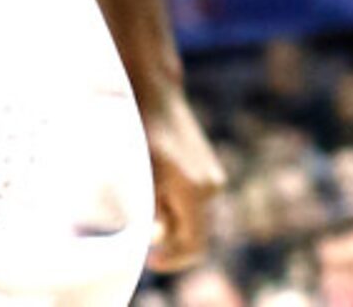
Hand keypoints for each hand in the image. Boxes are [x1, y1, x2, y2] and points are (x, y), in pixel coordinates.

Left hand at [142, 86, 225, 272]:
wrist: (154, 91)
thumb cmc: (139, 130)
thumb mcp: (140, 172)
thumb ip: (152, 209)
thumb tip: (158, 238)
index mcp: (195, 190)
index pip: (193, 245)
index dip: (173, 260)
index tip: (151, 260)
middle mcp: (211, 187)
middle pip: (195, 234)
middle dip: (170, 240)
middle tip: (141, 232)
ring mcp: (213, 178)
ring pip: (194, 218)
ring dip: (172, 220)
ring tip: (144, 201)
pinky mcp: (210, 171)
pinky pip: (194, 202)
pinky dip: (176, 206)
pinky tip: (155, 189)